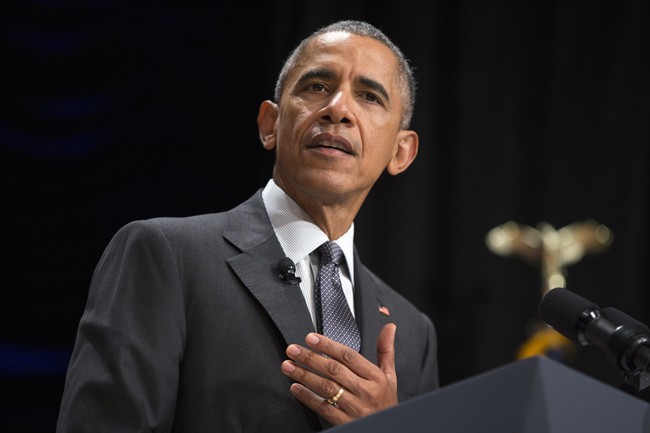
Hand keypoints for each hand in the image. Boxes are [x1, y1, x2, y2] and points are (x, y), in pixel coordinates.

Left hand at [280, 323, 397, 425]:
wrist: (387, 428)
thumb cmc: (385, 401)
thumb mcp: (389, 376)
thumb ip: (385, 350)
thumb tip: (389, 327)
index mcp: (376, 377)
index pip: (349, 356)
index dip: (328, 345)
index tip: (311, 338)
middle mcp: (365, 391)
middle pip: (334, 370)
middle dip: (310, 358)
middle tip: (293, 350)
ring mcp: (355, 408)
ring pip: (326, 388)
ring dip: (304, 375)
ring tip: (288, 366)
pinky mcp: (344, 422)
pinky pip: (323, 407)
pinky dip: (307, 397)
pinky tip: (296, 388)